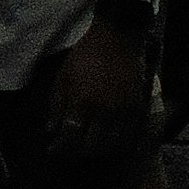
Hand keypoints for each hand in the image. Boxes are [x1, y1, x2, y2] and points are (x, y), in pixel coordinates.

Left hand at [45, 10, 153, 145]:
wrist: (118, 36)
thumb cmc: (86, 54)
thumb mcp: (63, 76)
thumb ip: (56, 105)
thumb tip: (50, 129)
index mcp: (83, 102)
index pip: (70, 137)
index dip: (60, 148)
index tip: (52, 149)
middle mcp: (104, 111)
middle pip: (91, 146)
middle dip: (77, 152)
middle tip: (70, 150)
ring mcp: (123, 111)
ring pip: (112, 145)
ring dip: (98, 151)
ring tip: (88, 147)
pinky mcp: (137, 107)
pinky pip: (129, 135)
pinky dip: (118, 144)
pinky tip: (109, 142)